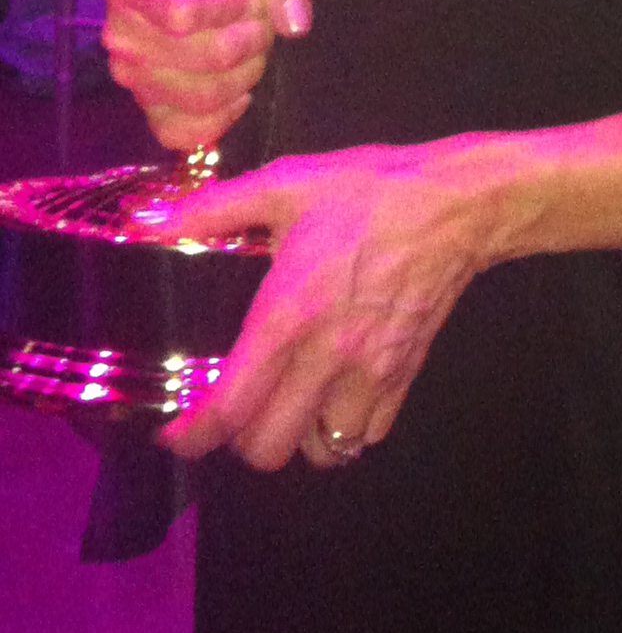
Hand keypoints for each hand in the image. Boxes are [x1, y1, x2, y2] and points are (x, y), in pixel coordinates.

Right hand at [100, 0, 311, 150]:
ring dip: (246, 74)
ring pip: (200, 96)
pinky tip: (240, 92)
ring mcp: (130, 74)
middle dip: (252, 41)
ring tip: (254, 50)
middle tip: (262, 22)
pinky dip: (221, 118)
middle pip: (203, 58)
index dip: (233, 8)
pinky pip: (181, 133)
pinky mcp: (148, 107)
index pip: (182, 13)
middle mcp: (120, 31)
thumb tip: (293, 25)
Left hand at [141, 141, 490, 471]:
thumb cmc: (371, 192)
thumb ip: (215, 207)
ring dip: (299, 437)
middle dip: (243, 439)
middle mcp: (326, 355)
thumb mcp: (287, 182)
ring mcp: (370, 371)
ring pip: (321, 450)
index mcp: (289, 313)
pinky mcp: (405, 373)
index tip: (177, 435)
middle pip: (269, 447)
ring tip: (291, 407)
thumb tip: (151, 220)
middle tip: (241, 410)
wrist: (457, 203)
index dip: (193, 435)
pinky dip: (347, 428)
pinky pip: (368, 435)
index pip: (230, 406)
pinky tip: (337, 397)